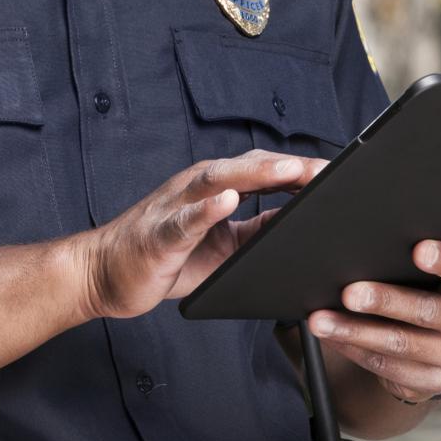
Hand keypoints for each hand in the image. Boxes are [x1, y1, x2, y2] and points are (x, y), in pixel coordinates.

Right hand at [75, 150, 323, 319]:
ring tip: (287, 169)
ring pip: (218, 180)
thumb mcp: (225, 246)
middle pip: (248, 167)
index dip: (301, 170)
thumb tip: (299, 219)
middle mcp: (197, 188)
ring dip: (254, 173)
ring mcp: (176, 206)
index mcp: (216, 189)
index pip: (265, 171)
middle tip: (325, 167)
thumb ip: (258, 228)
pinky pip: (184, 218)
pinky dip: (207, 208)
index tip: (338, 172)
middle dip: (288, 166)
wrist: (102, 274)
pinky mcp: (159, 233)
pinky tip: (227, 201)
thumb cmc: (164, 259)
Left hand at [306, 240, 440, 403]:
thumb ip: (418, 254)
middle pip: (428, 312)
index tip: (420, 250)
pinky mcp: (432, 382)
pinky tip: (331, 336)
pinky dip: (354, 349)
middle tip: (350, 293)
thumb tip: (361, 239)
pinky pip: (386, 366)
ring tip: (321, 320)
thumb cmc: (435, 288)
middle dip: (385, 301)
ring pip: (400, 344)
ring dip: (355, 331)